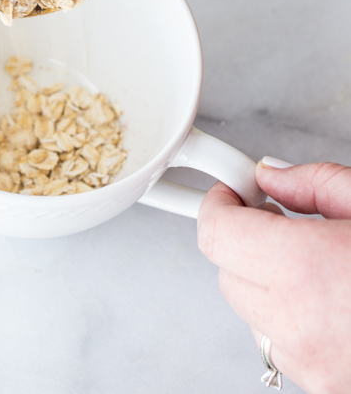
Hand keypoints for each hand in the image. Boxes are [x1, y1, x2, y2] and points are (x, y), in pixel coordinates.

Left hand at [198, 159, 350, 393]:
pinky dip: (292, 322)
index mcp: (306, 269)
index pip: (216, 233)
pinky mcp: (322, 388)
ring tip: (318, 266)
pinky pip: (280, 347)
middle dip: (244, 241)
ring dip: (267, 285)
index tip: (230, 191)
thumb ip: (315, 183)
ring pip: (250, 312)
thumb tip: (272, 174)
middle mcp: (298, 323)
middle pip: (226, 272)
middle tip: (282, 222)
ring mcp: (309, 364)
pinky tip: (331, 304)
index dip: (218, 204)